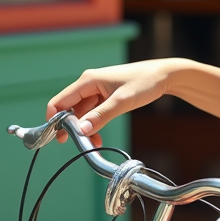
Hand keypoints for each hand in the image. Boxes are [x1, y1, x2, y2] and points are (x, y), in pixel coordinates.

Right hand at [46, 59, 180, 146]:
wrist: (164, 75)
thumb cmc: (144, 82)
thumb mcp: (122, 101)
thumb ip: (101, 116)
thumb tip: (80, 130)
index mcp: (88, 80)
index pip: (59, 101)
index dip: (55, 120)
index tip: (60, 138)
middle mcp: (89, 84)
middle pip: (69, 109)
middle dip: (71, 128)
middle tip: (77, 145)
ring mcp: (97, 91)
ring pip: (82, 114)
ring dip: (84, 130)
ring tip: (93, 145)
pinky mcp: (105, 97)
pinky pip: (93, 114)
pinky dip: (93, 126)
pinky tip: (98, 138)